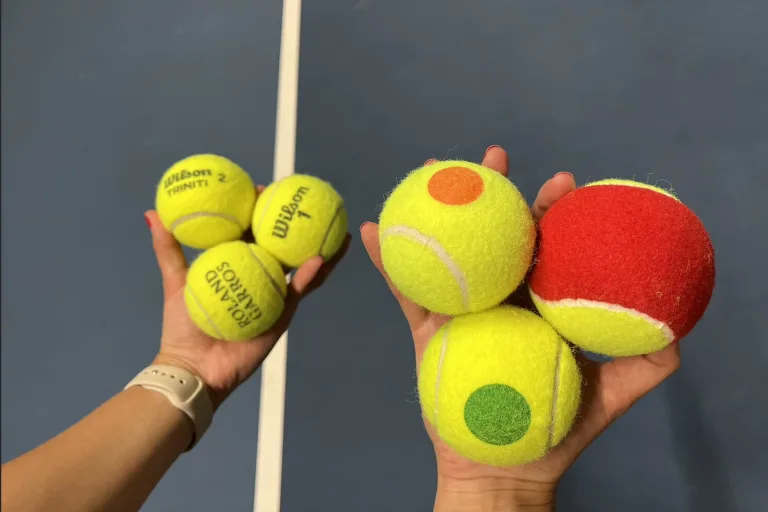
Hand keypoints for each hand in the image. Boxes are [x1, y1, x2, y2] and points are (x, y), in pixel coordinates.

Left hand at [145, 185, 350, 409]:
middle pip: (281, 246)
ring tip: (338, 232)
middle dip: (296, 225)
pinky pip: (300, 291)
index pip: (250, 233)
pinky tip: (319, 259)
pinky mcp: (283, 313)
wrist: (195, 367)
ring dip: (320, 249)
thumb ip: (168, 249)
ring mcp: (274, 295)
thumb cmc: (183, 326)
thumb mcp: (175, 281)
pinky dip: (311, 275)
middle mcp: (259, 278)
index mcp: (235, 267)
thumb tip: (152, 213)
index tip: (261, 189)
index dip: (258, 212)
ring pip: (301, 268)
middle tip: (306, 201)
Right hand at [361, 147, 680, 508]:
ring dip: (437, 210)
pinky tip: (374, 230)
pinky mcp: (429, 330)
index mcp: (540, 305)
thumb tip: (676, 333)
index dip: (555, 212)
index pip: (549, 248)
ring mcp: (464, 312)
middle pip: (498, 237)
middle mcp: (502, 300)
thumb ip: (644, 366)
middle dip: (495, 191)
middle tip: (493, 155)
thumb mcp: (609, 398)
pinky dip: (388, 262)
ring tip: (429, 168)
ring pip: (450, 251)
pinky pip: (406, 292)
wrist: (500, 469)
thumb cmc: (555, 434)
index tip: (563, 180)